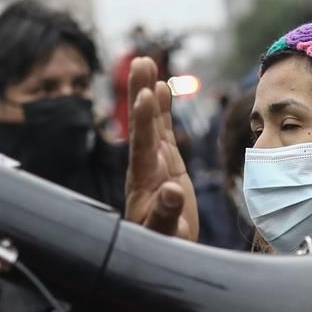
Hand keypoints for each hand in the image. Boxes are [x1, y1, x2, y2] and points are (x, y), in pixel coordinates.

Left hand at [122, 55, 198, 240]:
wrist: (162, 248)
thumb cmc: (162, 243)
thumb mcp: (166, 234)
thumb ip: (166, 214)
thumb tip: (171, 191)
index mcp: (145, 180)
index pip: (143, 144)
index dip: (145, 119)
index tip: (148, 93)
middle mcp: (146, 165)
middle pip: (141, 123)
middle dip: (140, 93)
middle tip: (140, 63)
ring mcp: (155, 162)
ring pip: (150, 121)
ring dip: (148, 92)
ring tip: (145, 63)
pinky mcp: (165, 163)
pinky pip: (161, 129)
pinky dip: (161, 109)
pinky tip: (161, 87)